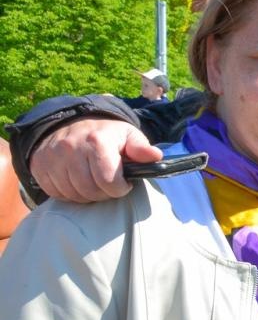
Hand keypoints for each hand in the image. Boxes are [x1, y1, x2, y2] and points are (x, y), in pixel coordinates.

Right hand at [30, 119, 159, 202]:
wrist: (70, 123)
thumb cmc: (105, 134)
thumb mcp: (128, 135)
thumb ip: (141, 148)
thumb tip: (155, 156)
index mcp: (97, 141)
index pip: (108, 180)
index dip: (120, 188)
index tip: (124, 184)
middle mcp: (71, 148)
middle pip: (90, 190)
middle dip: (104, 193)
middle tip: (109, 185)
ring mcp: (52, 158)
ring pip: (73, 194)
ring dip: (87, 195)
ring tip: (94, 183)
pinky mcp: (39, 166)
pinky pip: (56, 193)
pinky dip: (69, 194)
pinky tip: (77, 182)